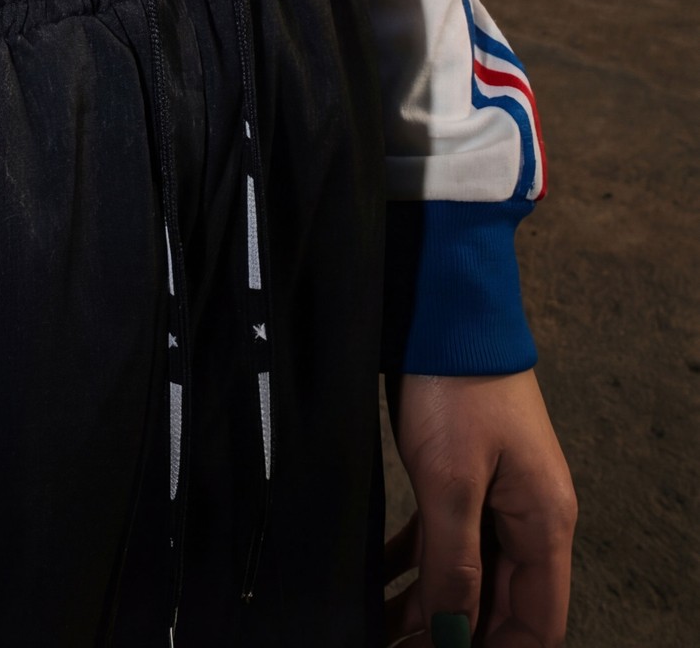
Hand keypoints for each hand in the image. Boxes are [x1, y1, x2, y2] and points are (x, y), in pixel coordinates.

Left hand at [384, 370, 575, 645]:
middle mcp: (529, 517)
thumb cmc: (456, 384)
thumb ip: (455, 562)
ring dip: (430, 604)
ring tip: (382, 629)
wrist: (445, 310)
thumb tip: (453, 635)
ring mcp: (498, 495)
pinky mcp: (467, 474)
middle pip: (502, 604)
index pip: (537, 624)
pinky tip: (381, 579)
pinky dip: (417, 563)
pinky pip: (447, 537)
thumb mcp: (450, 479)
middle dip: (456, 636)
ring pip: (469, 572)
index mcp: (543, 525)